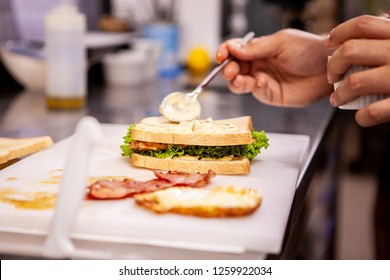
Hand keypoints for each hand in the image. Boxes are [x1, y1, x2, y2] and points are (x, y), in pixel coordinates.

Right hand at [216, 29, 332, 106]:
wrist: (328, 67)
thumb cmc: (308, 49)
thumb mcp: (281, 42)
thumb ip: (257, 48)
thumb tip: (234, 50)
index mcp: (258, 49)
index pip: (234, 50)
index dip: (225, 52)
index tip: (221, 55)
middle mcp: (257, 65)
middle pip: (233, 68)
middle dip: (227, 69)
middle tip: (229, 70)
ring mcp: (262, 80)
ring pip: (239, 83)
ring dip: (235, 81)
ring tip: (239, 78)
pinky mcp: (270, 94)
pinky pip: (255, 92)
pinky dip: (254, 88)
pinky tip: (261, 82)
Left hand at [326, 15, 389, 126]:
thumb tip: (365, 32)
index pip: (363, 25)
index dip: (339, 33)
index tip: (329, 43)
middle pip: (350, 51)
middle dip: (333, 65)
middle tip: (332, 76)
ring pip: (354, 82)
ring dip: (339, 94)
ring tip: (337, 99)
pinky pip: (372, 112)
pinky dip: (361, 116)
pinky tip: (361, 116)